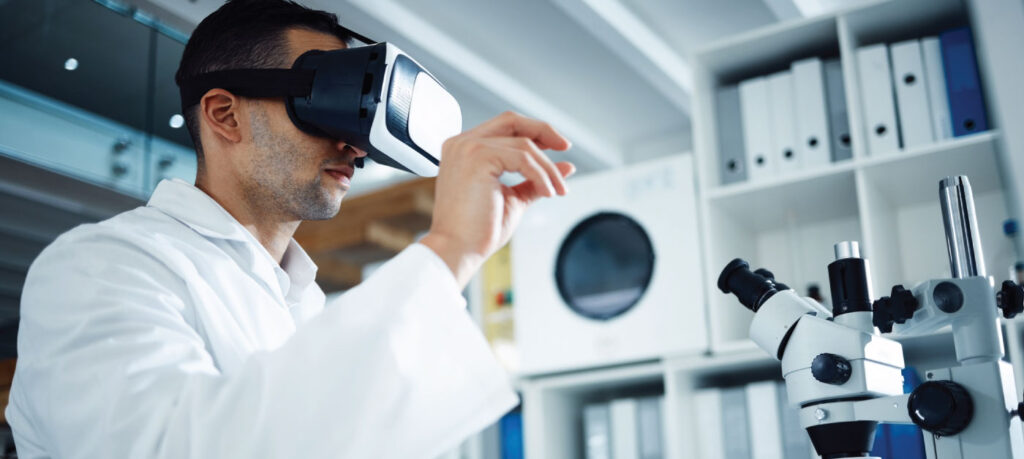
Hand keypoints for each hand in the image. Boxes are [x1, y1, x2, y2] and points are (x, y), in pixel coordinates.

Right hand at [420, 111, 575, 288]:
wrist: (457, 250)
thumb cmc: (478, 231)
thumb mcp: (513, 198)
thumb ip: (535, 179)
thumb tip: (566, 167)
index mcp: (465, 150)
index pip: (505, 127)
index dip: (534, 132)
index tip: (558, 146)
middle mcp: (462, 143)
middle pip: (512, 121)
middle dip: (543, 131)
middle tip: (565, 147)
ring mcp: (468, 147)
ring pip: (523, 144)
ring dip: (547, 168)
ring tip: (557, 190)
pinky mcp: (477, 156)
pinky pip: (523, 158)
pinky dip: (540, 175)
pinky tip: (547, 192)